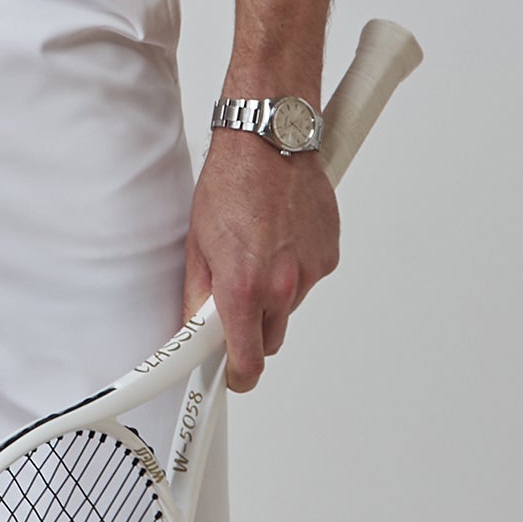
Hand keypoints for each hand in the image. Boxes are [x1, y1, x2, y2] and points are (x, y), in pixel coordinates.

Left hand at [186, 132, 341, 391]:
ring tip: (258, 250)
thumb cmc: (231, 185)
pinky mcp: (329, 257)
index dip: (237, 376)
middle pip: (270, 339)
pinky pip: (308, 280)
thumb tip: (193, 332)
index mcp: (245, 288)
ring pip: (289, 307)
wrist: (269, 143)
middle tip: (236, 298)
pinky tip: (280, 238)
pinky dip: (295, 269)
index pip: (247, 361)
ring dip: (274, 294)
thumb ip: (198, 298)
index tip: (231, 378)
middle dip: (252, 329)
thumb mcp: (197, 246)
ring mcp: (310, 273)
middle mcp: (282, 287)